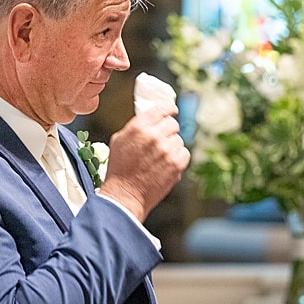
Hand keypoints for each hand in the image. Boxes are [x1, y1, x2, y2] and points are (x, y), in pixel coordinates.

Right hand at [97, 106, 189, 222]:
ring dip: (172, 146)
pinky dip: (178, 157)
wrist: (125, 195)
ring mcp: (167, 150)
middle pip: (173, 124)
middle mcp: (154, 136)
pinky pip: (184, 153)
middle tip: (162, 140)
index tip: (172, 111)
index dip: (169, 109)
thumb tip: (150, 118)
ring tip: (159, 158)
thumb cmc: (119, 170)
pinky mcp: (176, 164)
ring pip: (178, 139)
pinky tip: (166, 164)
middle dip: (168, 131)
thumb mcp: (119, 140)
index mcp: (139, 128)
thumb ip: (136, 127)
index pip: (162, 108)